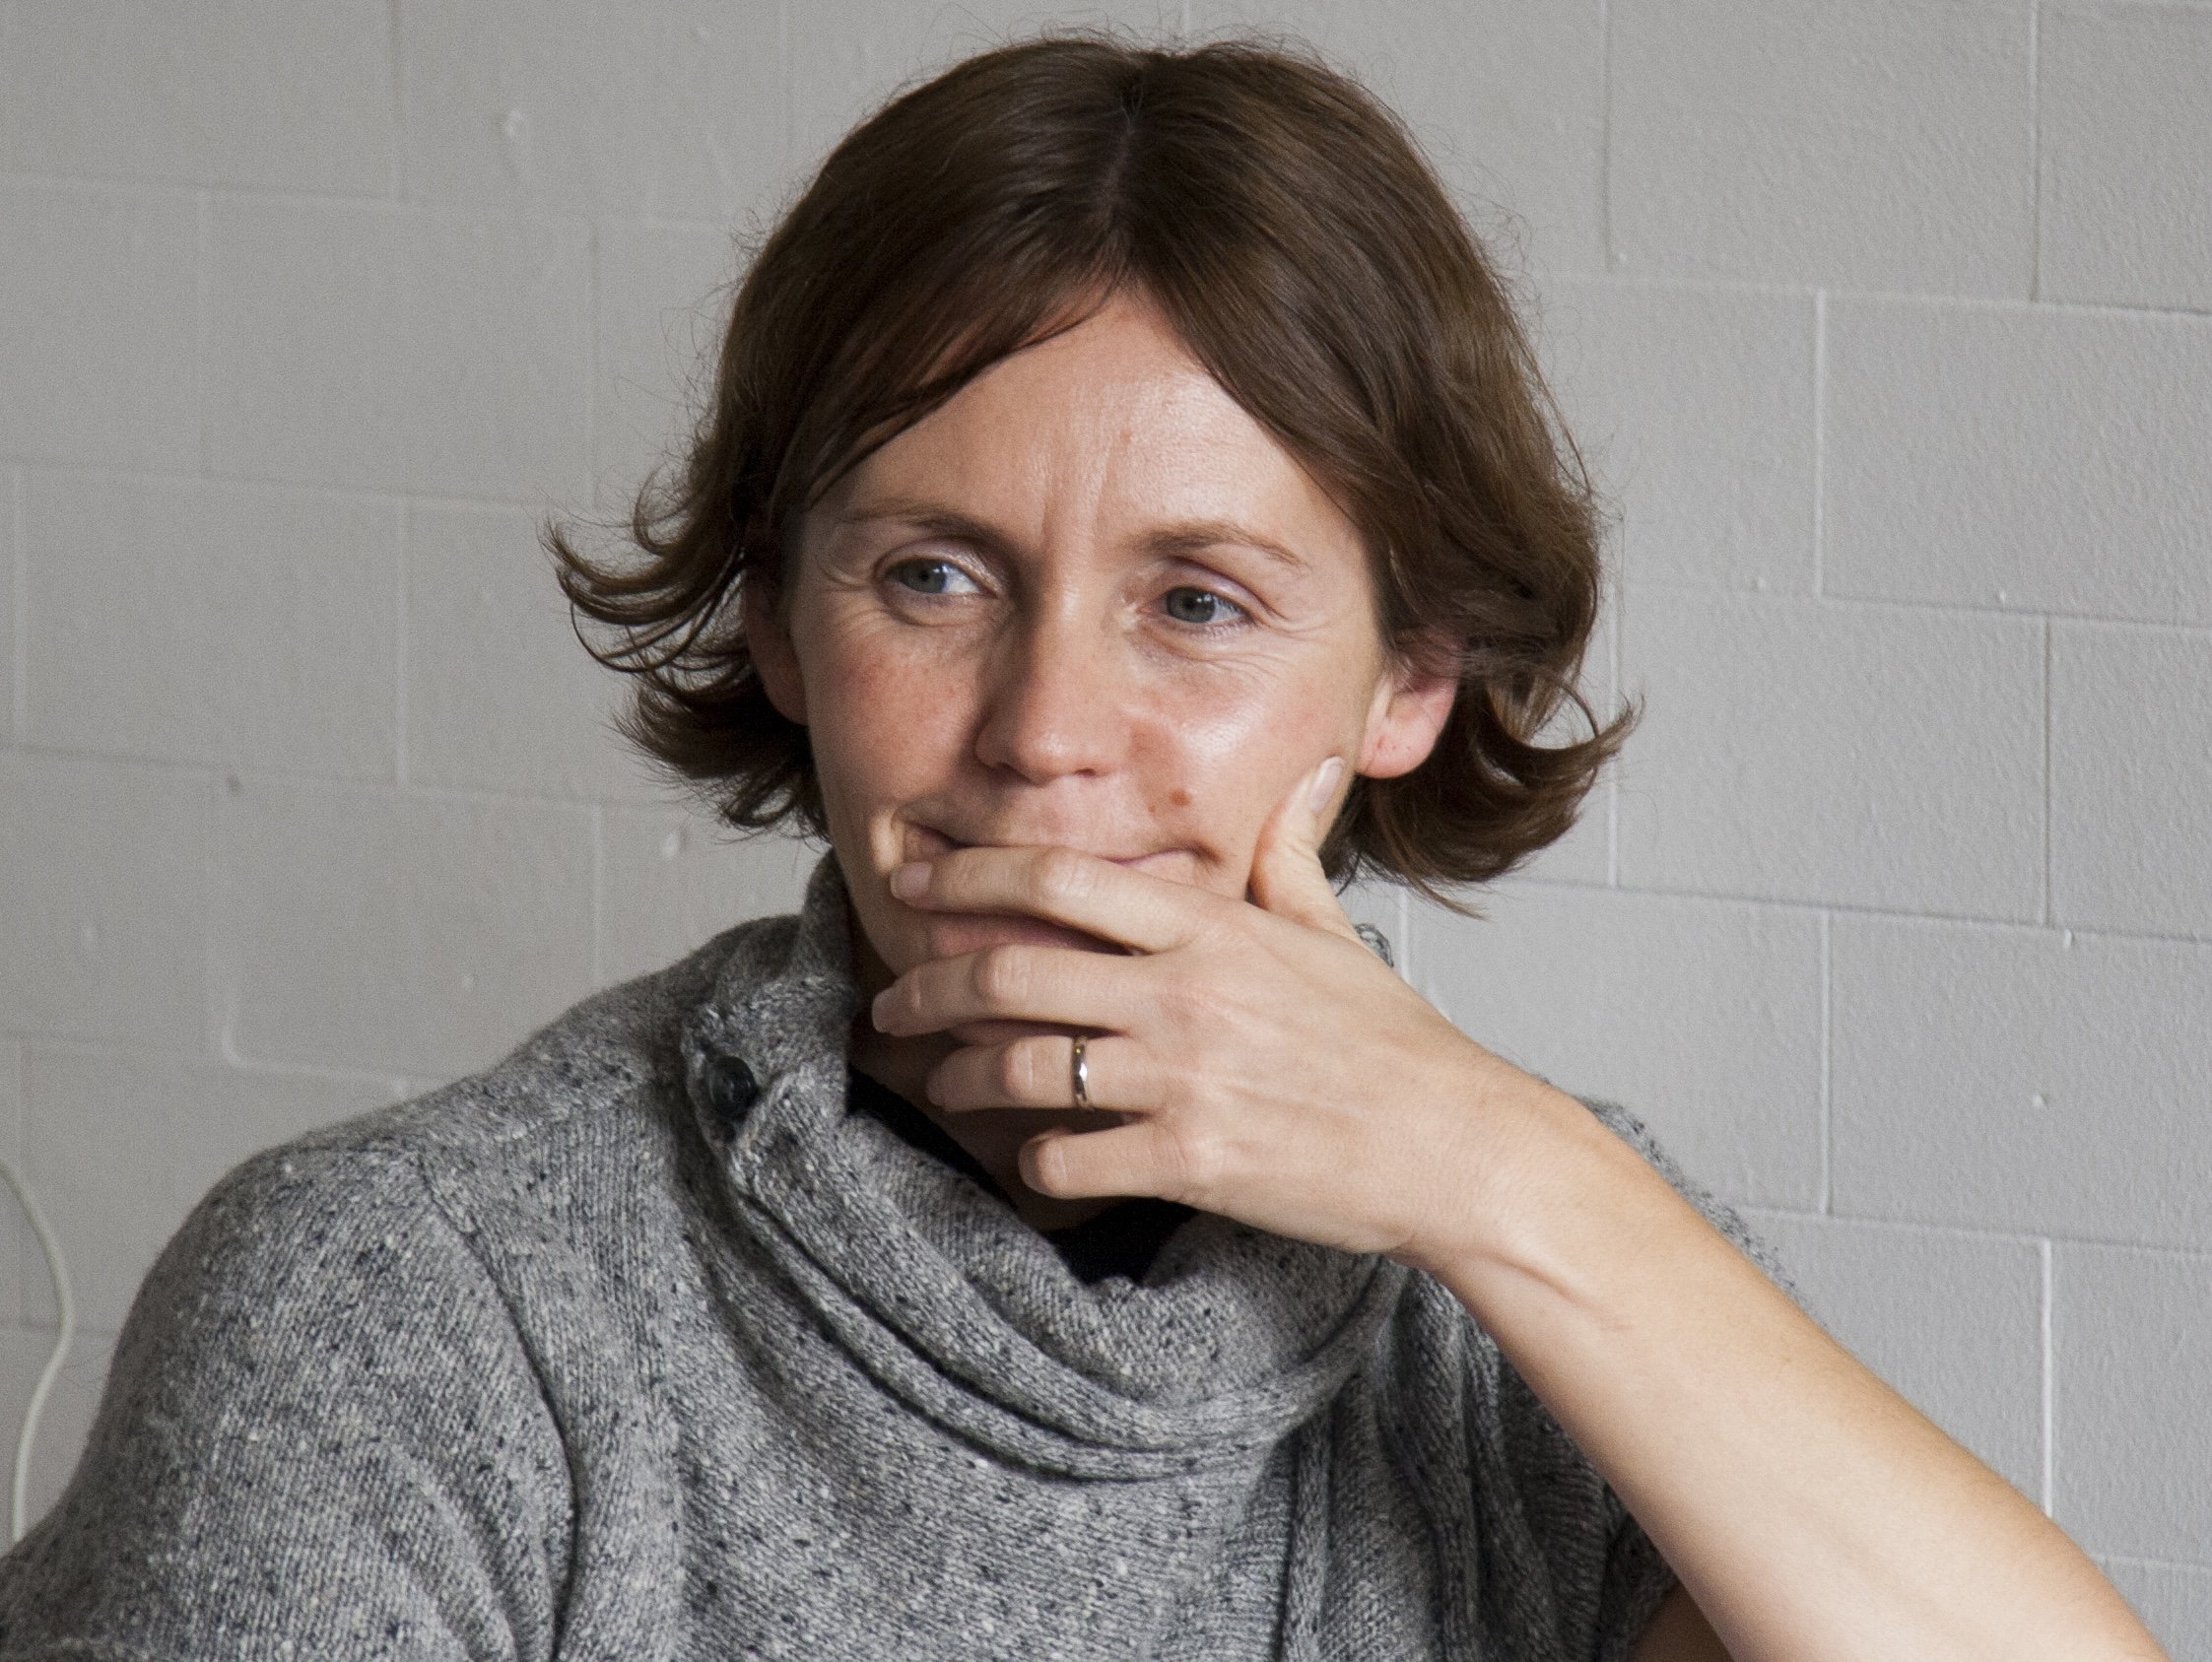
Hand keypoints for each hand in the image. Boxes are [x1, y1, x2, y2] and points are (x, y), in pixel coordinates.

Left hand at [868, 758, 1537, 1262]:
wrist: (1454, 1147)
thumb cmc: (1394, 1046)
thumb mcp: (1333, 931)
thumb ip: (1290, 852)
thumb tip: (1308, 769)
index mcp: (1210, 928)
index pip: (1058, 879)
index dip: (968, 876)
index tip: (915, 885)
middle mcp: (1184, 994)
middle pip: (1008, 972)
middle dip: (925, 984)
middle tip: (892, 1001)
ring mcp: (1183, 1080)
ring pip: (1020, 1069)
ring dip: (961, 1077)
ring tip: (944, 1081)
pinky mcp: (1190, 1161)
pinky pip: (1067, 1158)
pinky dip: (1033, 1160)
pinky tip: (1032, 1156)